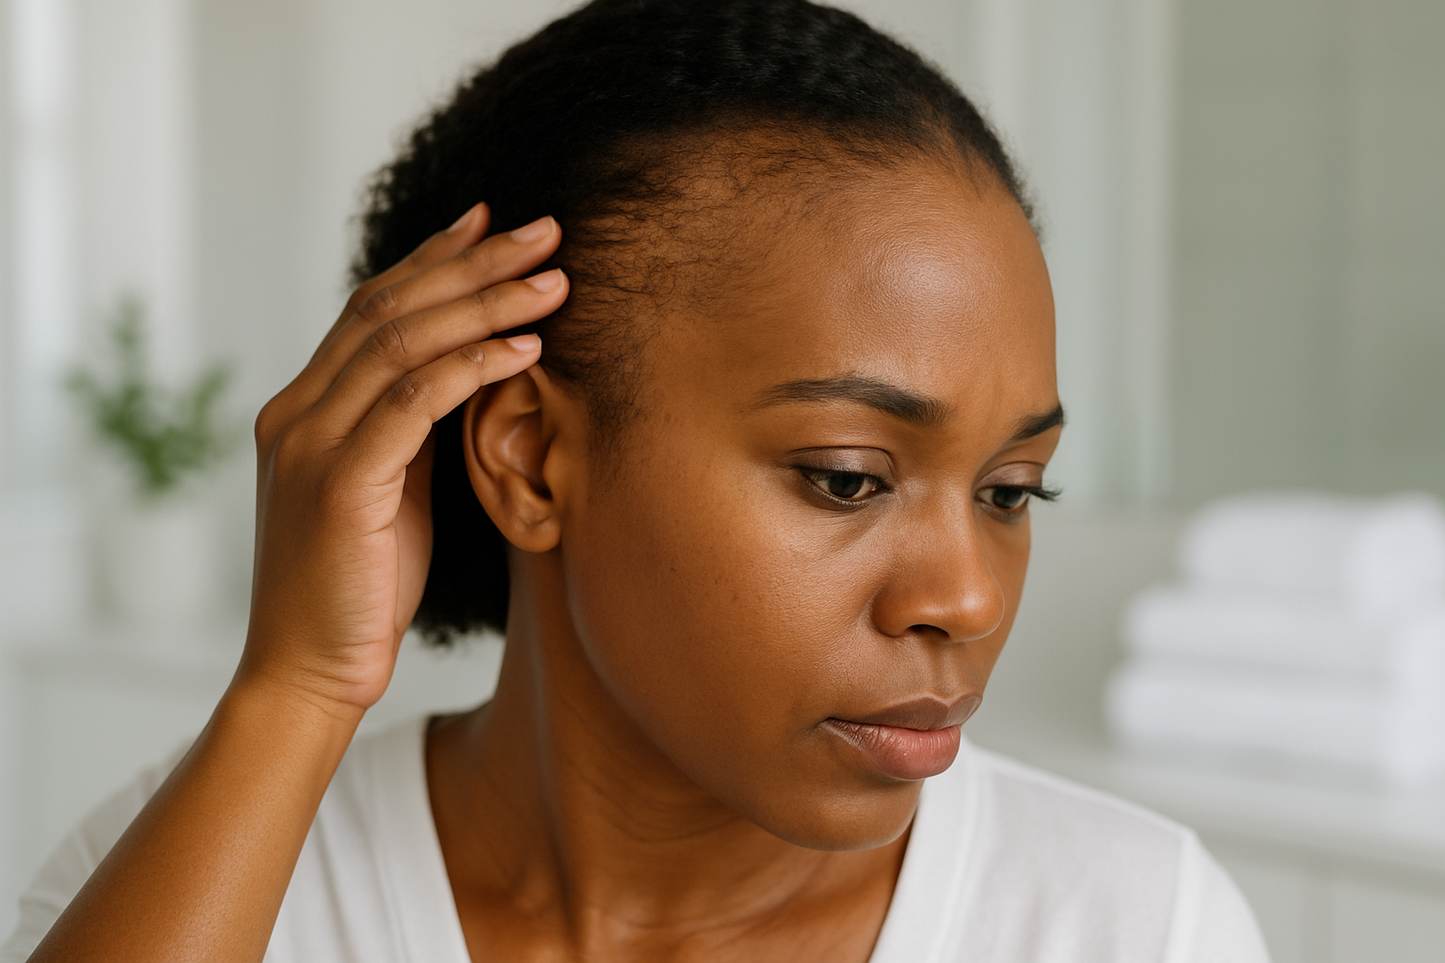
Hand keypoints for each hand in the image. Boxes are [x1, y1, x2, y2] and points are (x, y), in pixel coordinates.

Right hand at [239, 205, 566, 713]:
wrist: (309, 673)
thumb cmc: (360, 588)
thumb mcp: (389, 489)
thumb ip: (409, 427)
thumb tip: (464, 373)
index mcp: (304, 406)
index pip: (372, 306)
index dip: (434, 258)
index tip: (492, 221)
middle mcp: (298, 411)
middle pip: (389, 305)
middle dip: (473, 262)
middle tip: (545, 231)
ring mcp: (310, 443)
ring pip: (402, 341)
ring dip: (486, 304)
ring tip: (554, 281)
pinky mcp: (339, 482)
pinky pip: (412, 401)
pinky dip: (472, 367)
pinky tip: (525, 349)